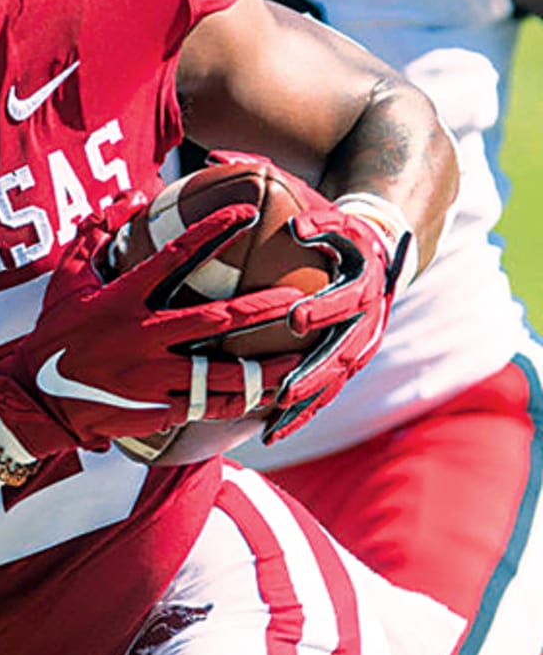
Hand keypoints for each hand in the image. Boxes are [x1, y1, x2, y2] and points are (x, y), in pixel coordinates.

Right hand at [0, 193, 300, 459]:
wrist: (37, 400)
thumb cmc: (54, 334)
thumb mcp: (68, 281)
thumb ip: (96, 236)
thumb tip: (129, 199)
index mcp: (122, 299)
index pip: (176, 256)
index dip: (213, 231)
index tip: (245, 212)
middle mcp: (141, 338)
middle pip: (215, 320)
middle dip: (261, 308)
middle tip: (298, 299)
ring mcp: (152, 379)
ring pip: (222, 375)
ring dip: (264, 369)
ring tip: (300, 362)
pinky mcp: (157, 412)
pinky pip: (208, 406)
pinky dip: (238, 401)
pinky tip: (266, 396)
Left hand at [260, 205, 400, 441]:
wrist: (380, 261)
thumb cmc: (348, 239)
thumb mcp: (339, 224)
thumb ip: (319, 224)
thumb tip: (295, 227)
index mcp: (366, 288)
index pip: (347, 301)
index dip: (323, 309)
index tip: (294, 318)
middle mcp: (367, 325)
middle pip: (342, 354)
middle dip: (313, 373)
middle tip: (284, 389)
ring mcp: (359, 350)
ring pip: (334, 383)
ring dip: (306, 404)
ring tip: (276, 420)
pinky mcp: (346, 366)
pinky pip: (325, 394)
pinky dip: (302, 414)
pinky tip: (275, 430)